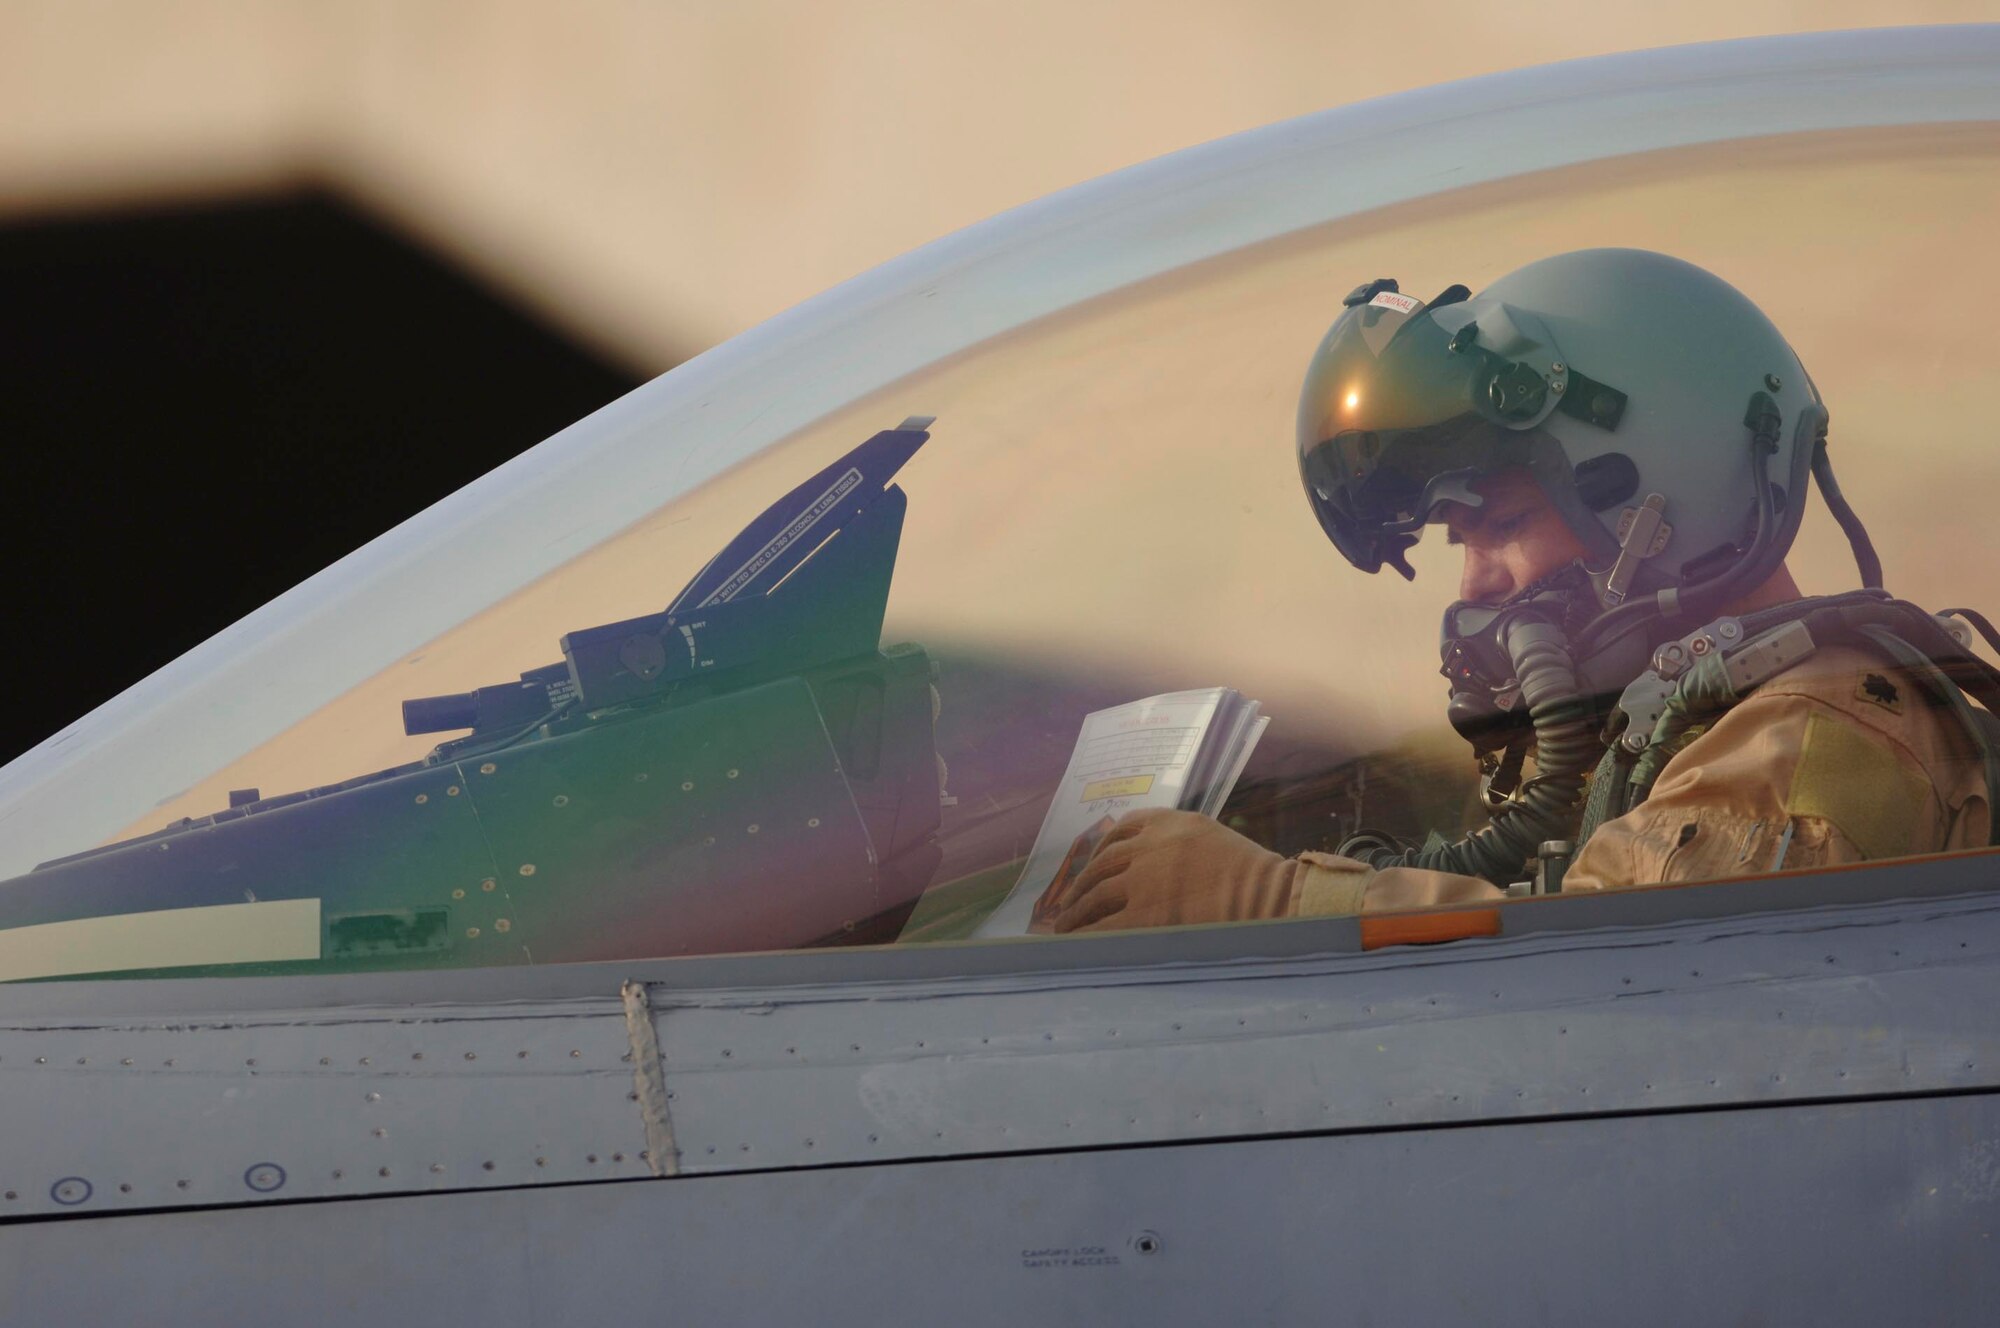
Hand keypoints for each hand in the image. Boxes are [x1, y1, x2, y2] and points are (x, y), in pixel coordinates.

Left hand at [1030, 808, 1297, 932]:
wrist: (1274, 899)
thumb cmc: (1254, 877)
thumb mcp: (1212, 839)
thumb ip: (1178, 845)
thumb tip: (1147, 867)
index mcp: (1169, 822)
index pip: (1123, 828)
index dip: (1100, 848)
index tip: (1091, 863)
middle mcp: (1150, 845)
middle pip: (1103, 862)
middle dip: (1082, 884)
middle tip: (1070, 902)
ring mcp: (1145, 879)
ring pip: (1096, 893)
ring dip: (1077, 911)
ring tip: (1066, 926)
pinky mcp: (1146, 914)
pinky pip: (1105, 926)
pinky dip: (1087, 935)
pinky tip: (1079, 944)